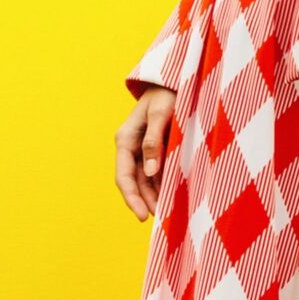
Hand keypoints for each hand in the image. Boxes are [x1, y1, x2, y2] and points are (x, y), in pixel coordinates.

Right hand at [117, 86, 176, 219]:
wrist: (174, 79)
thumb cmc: (166, 93)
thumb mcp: (160, 114)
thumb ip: (154, 141)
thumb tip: (151, 171)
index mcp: (125, 139)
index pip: (124, 176)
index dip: (131, 198)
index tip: (142, 216)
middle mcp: (131, 146)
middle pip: (135, 181)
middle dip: (145, 201)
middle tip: (159, 220)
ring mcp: (144, 148)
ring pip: (146, 178)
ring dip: (155, 195)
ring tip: (167, 213)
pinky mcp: (157, 147)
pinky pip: (158, 170)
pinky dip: (163, 183)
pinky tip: (173, 195)